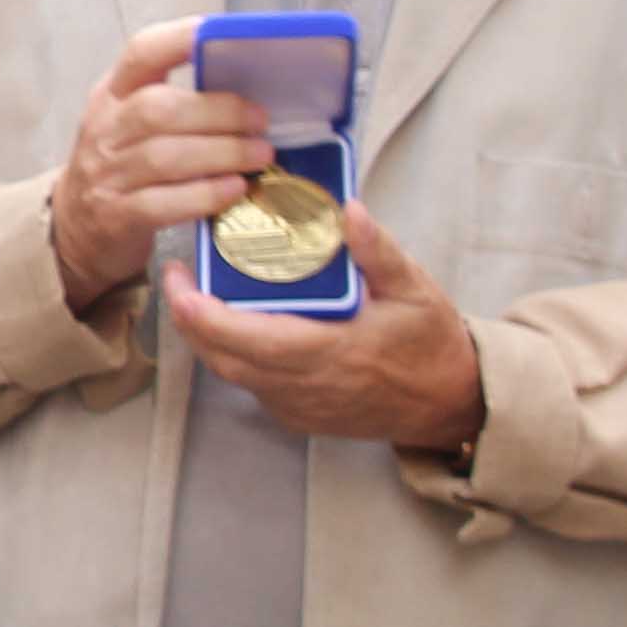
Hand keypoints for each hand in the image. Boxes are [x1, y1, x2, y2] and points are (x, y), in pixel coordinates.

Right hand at [48, 20, 274, 310]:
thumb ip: (176, 103)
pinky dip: (205, 194)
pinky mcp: (116, 215)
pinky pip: (164, 203)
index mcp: (112, 94)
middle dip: (218, 112)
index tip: (214, 33)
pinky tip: (235, 189)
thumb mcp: (131, 123)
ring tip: (260, 155)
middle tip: (260, 121)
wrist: (74, 227)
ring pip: (165, 157)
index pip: (140, 53)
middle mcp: (105, 128)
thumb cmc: (120, 166)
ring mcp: (106, 174)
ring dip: (222, 153)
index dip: (177, 39)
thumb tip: (249, 91)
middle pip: (159, 109)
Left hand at [160, 203, 488, 453]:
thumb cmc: (430, 343)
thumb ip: (378, 251)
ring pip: (231, 373)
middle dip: (188, 319)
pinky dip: (232, 354)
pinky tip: (233, 322)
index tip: (180, 278)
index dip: (201, 312)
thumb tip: (350, 210)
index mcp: (330, 353)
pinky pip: (250, 384)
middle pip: (222, 358)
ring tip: (197, 293)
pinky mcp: (297, 415)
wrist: (448, 401)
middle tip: (178, 276)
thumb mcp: (413, 289)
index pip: (246, 338)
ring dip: (207, 337)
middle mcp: (305, 386)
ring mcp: (298, 406)